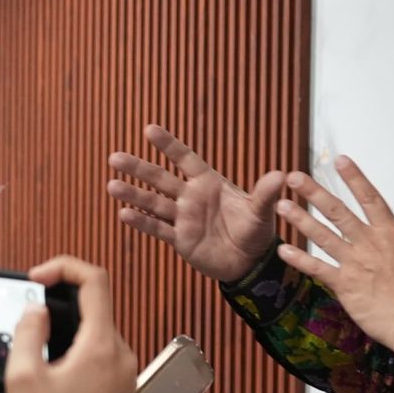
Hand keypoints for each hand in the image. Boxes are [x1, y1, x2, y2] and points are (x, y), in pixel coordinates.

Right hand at [6, 258, 137, 392]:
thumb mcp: (23, 377)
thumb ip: (29, 332)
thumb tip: (37, 310)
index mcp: (102, 345)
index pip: (95, 280)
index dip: (63, 267)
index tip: (37, 279)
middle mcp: (122, 355)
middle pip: (96, 307)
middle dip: (61, 303)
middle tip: (28, 316)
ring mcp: (126, 374)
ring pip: (97, 334)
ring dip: (68, 333)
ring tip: (37, 355)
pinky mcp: (123, 391)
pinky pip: (102, 357)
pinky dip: (78, 354)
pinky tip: (53, 378)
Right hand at [108, 124, 283, 283]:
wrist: (250, 262)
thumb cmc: (255, 231)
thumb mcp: (262, 211)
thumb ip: (265, 194)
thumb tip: (281, 175)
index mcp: (209, 183)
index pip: (185, 159)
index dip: (168, 145)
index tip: (148, 129)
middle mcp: (191, 197)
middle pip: (160, 178)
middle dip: (138, 168)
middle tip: (115, 157)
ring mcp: (182, 217)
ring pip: (153, 203)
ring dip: (133, 195)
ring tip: (112, 185)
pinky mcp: (179, 239)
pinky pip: (158, 228)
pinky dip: (142, 222)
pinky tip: (124, 214)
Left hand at [277, 158, 393, 354]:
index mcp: (392, 234)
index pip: (370, 198)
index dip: (354, 178)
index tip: (339, 161)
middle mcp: (370, 243)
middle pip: (337, 211)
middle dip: (314, 192)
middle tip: (295, 178)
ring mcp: (355, 263)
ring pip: (322, 235)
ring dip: (300, 219)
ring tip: (282, 205)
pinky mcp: (345, 285)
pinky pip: (317, 268)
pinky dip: (299, 259)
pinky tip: (283, 249)